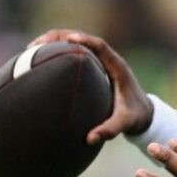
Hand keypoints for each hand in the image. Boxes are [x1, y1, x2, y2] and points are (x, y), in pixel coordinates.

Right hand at [28, 29, 153, 144]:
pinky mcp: (94, 67)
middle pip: (83, 39)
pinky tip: (39, 60)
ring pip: (76, 44)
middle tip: (35, 45)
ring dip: (55, 42)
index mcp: (117, 67)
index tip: (68, 39)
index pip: (100, 46)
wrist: (145, 113)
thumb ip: (111, 130)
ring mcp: (100, 62)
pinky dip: (57, 52)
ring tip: (31, 49)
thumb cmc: (136, 117)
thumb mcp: (125, 123)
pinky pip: (74, 53)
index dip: (84, 40)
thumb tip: (89, 139)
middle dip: (59, 37)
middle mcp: (108, 60)